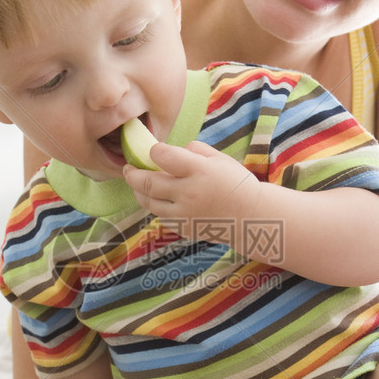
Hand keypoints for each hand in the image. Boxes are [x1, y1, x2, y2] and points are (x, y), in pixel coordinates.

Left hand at [123, 140, 256, 232]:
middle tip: (128, 168)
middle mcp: (189, 192)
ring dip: (138, 191)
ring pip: (149, 202)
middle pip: (148, 182)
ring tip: (136, 183)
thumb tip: (170, 152)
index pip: (164, 157)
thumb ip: (194, 150)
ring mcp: (185, 213)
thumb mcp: (220, 159)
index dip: (154, 151)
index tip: (154, 150)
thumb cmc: (235, 183)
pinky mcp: (184, 228)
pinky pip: (160, 215)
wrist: (250, 216)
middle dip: (133, 173)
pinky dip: (154, 205)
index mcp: (200, 171)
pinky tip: (155, 198)